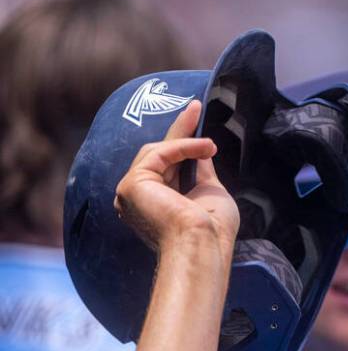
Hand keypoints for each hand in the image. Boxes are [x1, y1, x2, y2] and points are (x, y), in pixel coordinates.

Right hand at [114, 100, 238, 258]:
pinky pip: (158, 154)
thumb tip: (202, 147)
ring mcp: (131, 192)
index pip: (167, 165)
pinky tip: (204, 147)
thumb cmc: (212, 228)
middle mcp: (140, 199)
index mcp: (158, 203)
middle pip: (158, 155)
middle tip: (196, 106)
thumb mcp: (210, 190)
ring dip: (186, 141)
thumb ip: (201, 168)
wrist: (203, 244)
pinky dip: (181, 147)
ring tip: (210, 145)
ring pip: (156, 152)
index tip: (195, 115)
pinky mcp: (132, 185)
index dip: (181, 141)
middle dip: (179, 131)